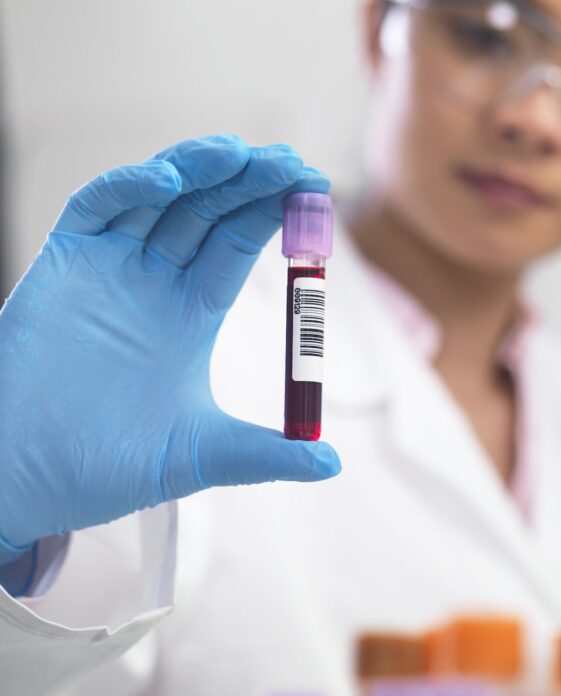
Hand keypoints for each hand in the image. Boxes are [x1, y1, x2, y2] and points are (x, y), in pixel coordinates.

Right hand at [0, 135, 340, 557]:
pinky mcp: (61, 266)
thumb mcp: (203, 456)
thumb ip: (267, 454)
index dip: (274, 216)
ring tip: (244, 154)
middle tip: (294, 163)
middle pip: (207, 212)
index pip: (238, 245)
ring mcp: (107, 270)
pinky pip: (95, 209)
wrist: (24, 481)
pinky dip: (130, 186)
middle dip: (250, 182)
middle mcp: (152, 283)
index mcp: (190, 314)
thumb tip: (334, 465)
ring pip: (159, 198)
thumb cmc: (105, 467)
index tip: (317, 192)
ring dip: (199, 169)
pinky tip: (169, 179)